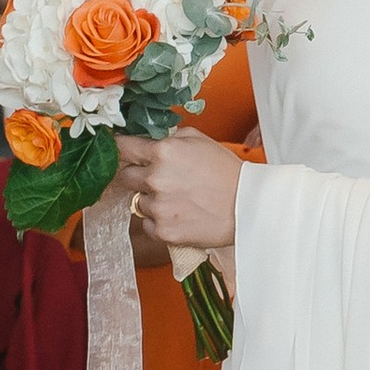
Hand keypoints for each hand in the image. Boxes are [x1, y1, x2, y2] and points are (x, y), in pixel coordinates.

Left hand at [123, 129, 245, 256]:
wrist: (249, 207)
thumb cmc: (228, 173)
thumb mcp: (200, 140)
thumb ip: (169, 138)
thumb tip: (147, 140)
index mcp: (163, 152)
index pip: (123, 147)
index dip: (120, 149)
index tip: (120, 152)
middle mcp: (156, 179)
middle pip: (125, 176)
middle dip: (138, 176)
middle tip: (160, 179)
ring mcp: (158, 207)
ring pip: (137, 202)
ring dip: (151, 200)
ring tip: (179, 199)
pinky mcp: (163, 231)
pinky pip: (147, 224)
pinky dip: (159, 220)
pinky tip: (180, 215)